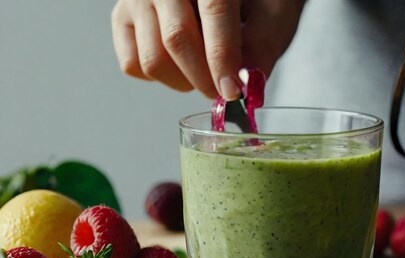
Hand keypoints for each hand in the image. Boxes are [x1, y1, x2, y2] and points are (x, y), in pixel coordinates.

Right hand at [111, 0, 303, 99]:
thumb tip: (247, 81)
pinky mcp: (122, 17)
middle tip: (224, 91)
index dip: (223, 57)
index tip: (233, 91)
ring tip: (205, 71)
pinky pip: (134, 65)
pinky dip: (161, 77)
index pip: (214, 11)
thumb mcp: (274, 11)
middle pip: (177, 39)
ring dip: (183, 82)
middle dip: (205, 78)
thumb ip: (264, 42)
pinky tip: (182, 64)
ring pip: (152, 59)